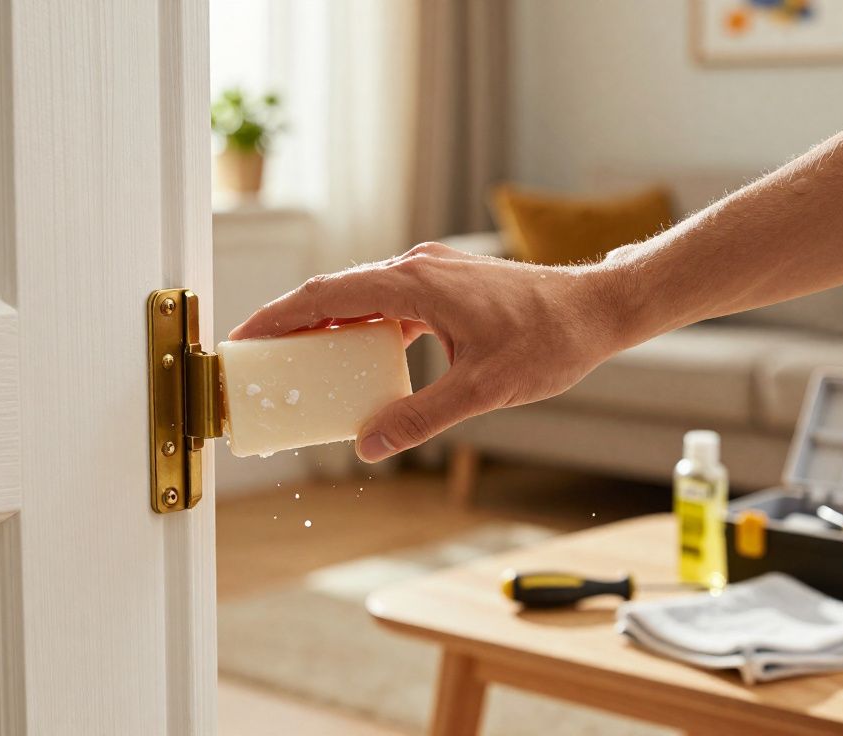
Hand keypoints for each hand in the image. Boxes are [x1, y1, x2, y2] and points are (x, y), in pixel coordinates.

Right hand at [228, 242, 629, 462]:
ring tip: (299, 361)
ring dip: (328, 325)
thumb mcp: (482, 389)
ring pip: (361, 296)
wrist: (597, 309)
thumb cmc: (549, 340)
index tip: (245, 338)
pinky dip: (363, 327)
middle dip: (292, 323)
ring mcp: (432, 272)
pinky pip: (388, 303)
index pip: (326, 295)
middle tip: (259, 356)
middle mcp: (417, 268)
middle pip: (335, 292)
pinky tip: (358, 357)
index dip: (279, 317)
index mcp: (415, 283)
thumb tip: (369, 445)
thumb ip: (420, 418)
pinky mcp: (446, 284)